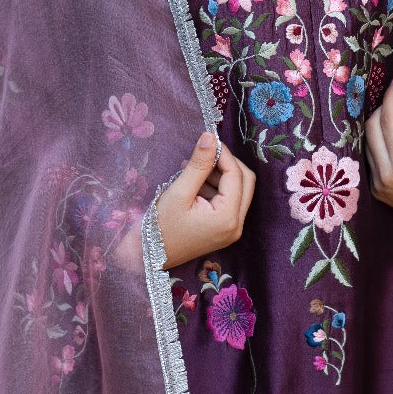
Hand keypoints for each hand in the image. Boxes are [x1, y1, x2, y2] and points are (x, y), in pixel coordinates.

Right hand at [157, 133, 256, 269]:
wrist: (147, 256)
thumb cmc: (160, 226)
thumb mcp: (179, 192)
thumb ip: (198, 164)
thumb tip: (210, 137)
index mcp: (228, 218)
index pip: (236, 175)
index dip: (224, 154)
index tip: (208, 140)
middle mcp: (236, 225)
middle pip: (245, 182)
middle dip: (227, 164)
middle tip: (205, 154)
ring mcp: (231, 230)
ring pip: (238, 191)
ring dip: (220, 175)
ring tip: (193, 170)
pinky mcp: (223, 230)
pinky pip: (228, 202)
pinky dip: (216, 188)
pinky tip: (195, 184)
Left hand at [364, 80, 392, 224]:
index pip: (388, 118)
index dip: (391, 96)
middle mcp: (385, 172)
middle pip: (371, 127)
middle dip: (383, 109)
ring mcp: (377, 183)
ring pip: (367, 142)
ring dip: (379, 126)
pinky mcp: (375, 190)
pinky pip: (370, 157)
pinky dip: (378, 144)